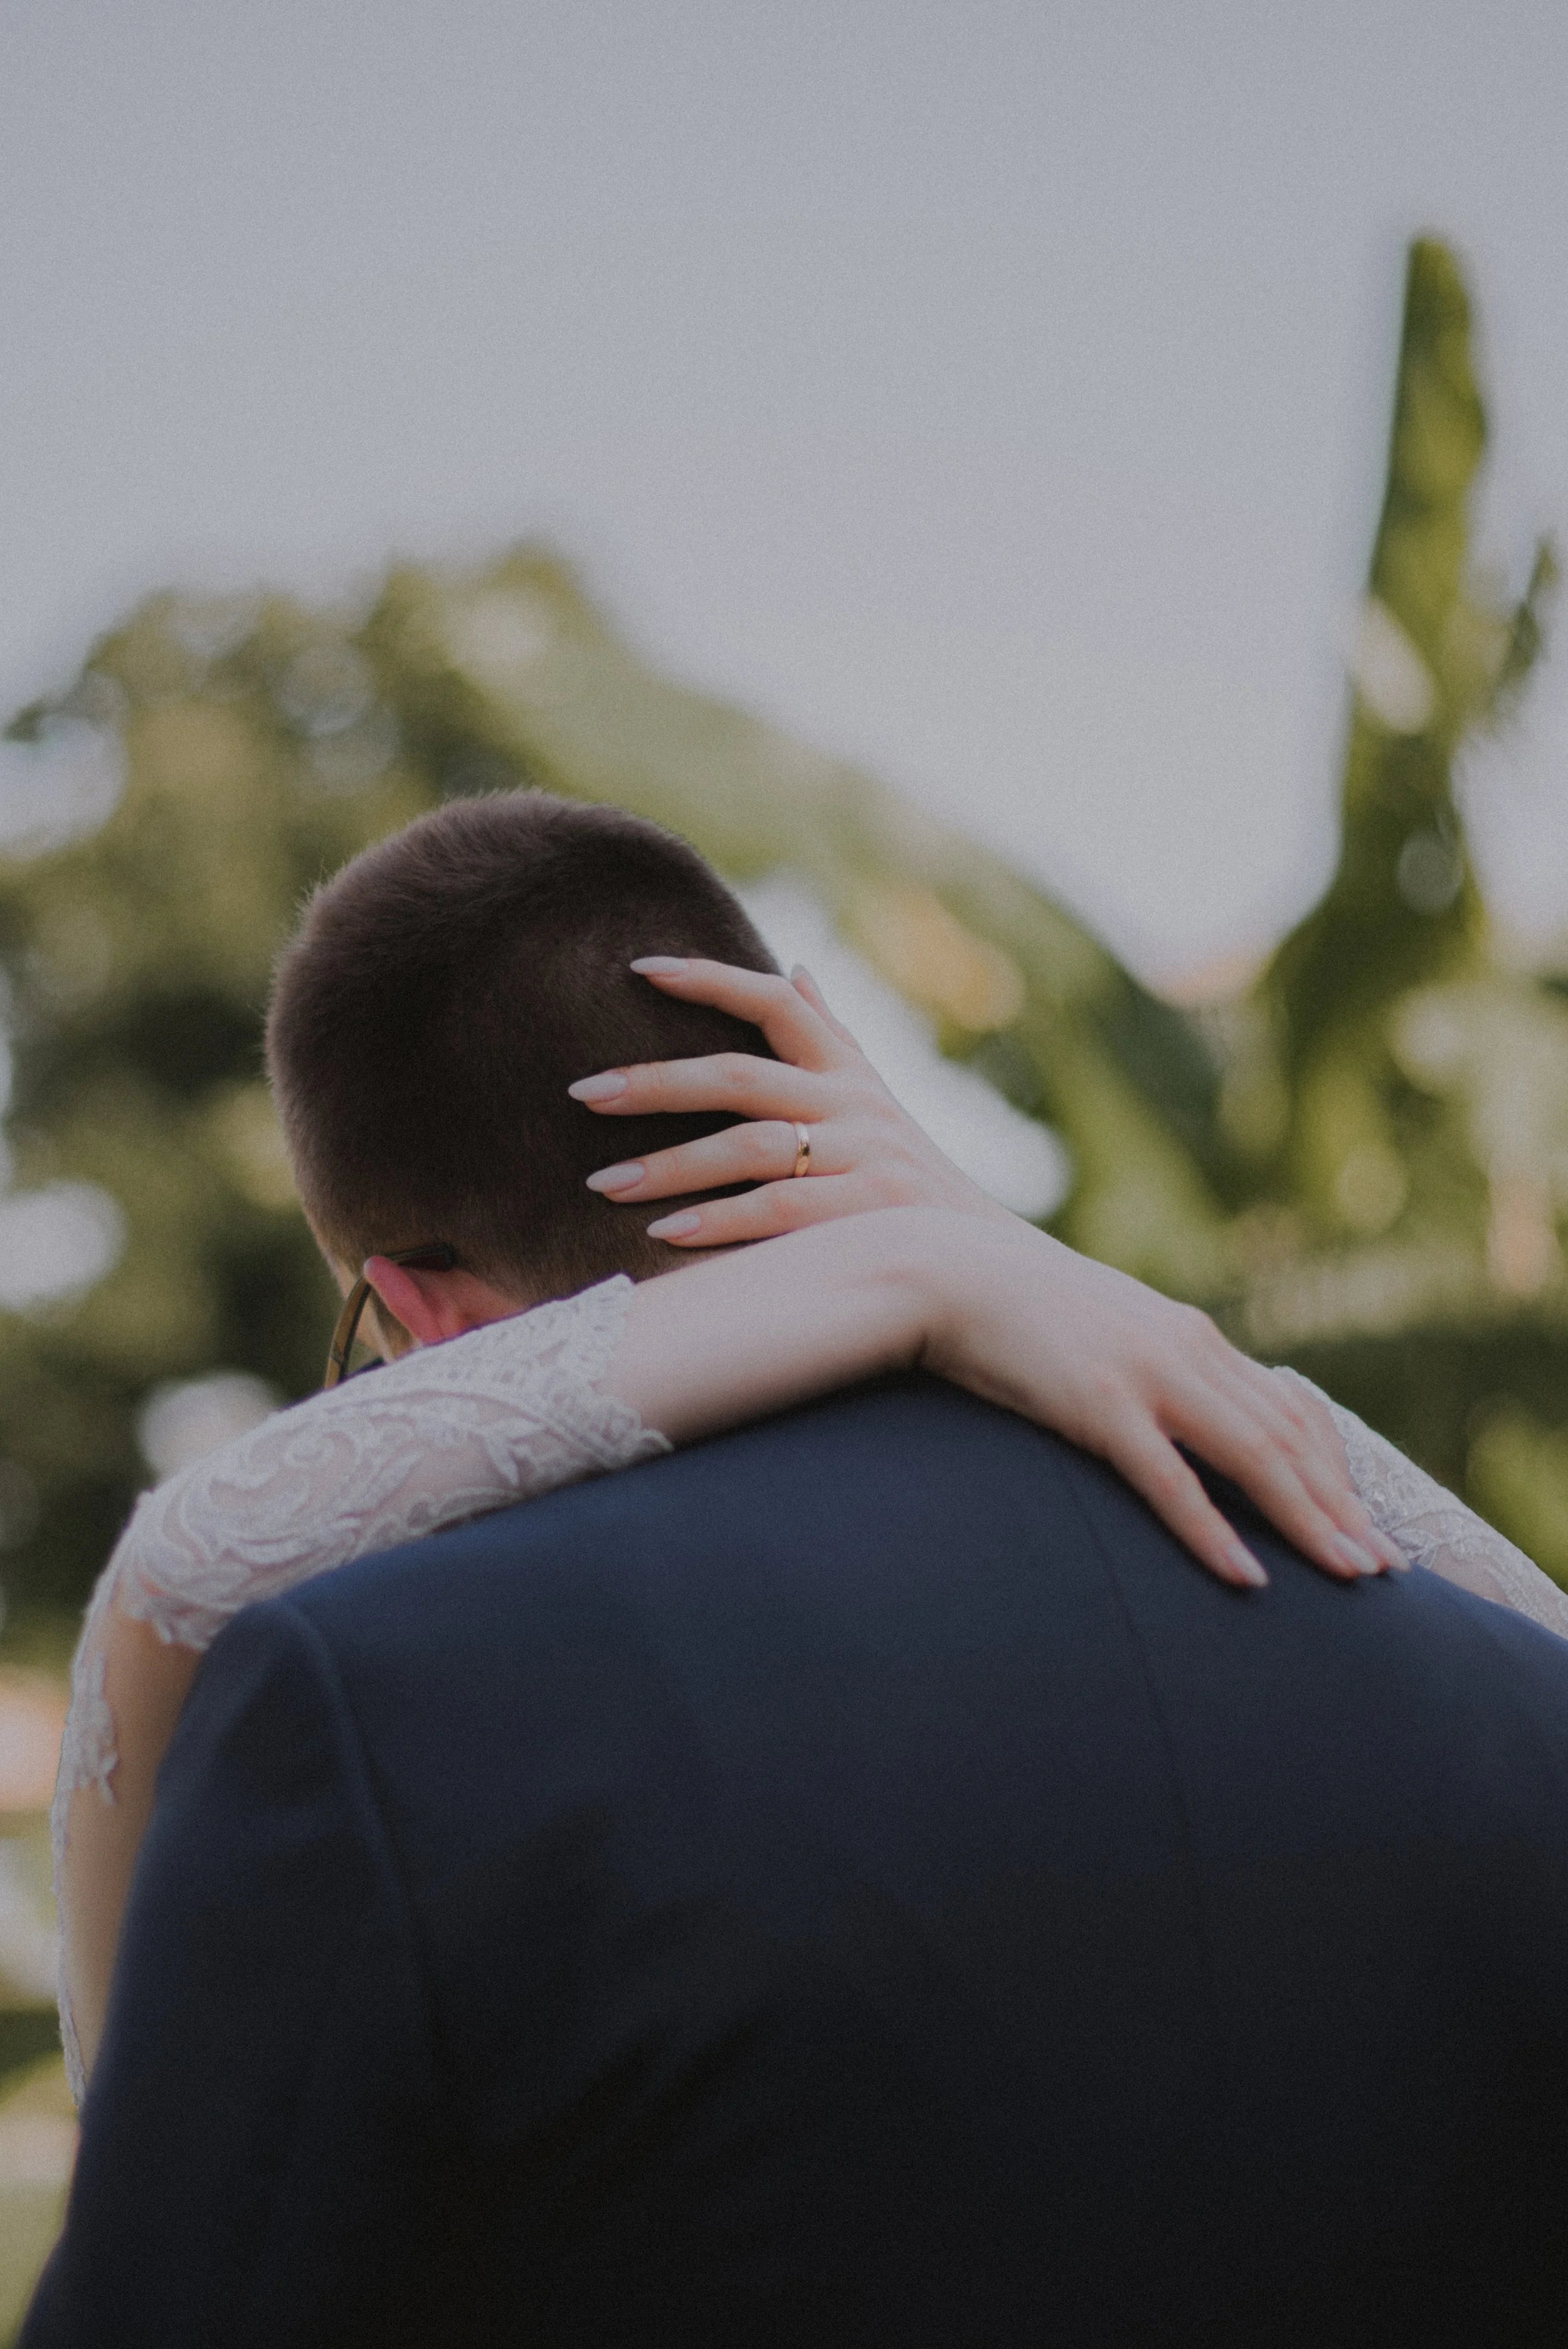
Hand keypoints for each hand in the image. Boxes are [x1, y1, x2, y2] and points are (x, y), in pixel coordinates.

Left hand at [568, 956, 1012, 1243]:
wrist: (986, 1265)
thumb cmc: (913, 1183)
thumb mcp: (878, 1099)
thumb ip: (833, 1036)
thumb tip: (797, 967)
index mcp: (849, 1072)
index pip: (777, 1001)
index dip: (711, 978)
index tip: (640, 966)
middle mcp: (855, 1105)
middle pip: (742, 1075)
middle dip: (658, 1082)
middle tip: (584, 1093)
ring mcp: (864, 1158)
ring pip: (751, 1147)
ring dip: (671, 1165)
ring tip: (603, 1182)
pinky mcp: (868, 1214)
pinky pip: (779, 1212)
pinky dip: (719, 1222)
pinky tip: (666, 1233)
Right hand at [914, 1215, 1406, 1590]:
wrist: (946, 1272)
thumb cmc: (1016, 1312)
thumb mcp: (1103, 1332)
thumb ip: (1149, 1366)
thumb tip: (1176, 1413)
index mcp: (1190, 1335)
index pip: (1289, 1410)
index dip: (1334, 1471)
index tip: (1366, 1524)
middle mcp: (1186, 1350)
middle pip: (1290, 1437)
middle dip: (1344, 1506)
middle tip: (1387, 1570)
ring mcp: (1147, 1375)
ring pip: (1254, 1456)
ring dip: (1308, 1520)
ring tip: (1349, 1576)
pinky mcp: (1100, 1404)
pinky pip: (1171, 1480)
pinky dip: (1215, 1530)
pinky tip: (1246, 1575)